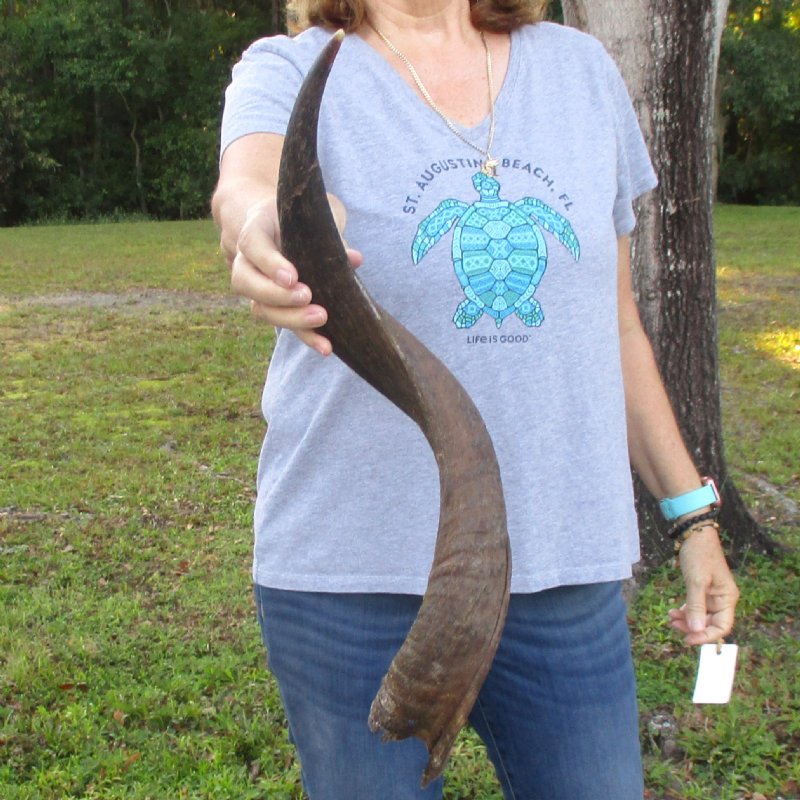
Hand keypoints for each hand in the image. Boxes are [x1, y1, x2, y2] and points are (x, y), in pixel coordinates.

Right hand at [228, 195, 362, 355]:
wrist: (282, 225)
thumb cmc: (301, 217)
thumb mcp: (317, 215)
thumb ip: (331, 236)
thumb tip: (354, 259)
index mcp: (255, 228)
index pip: (252, 244)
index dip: (269, 264)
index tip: (292, 277)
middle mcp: (247, 260)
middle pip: (246, 282)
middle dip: (277, 295)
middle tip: (307, 296)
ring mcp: (256, 286)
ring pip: (260, 308)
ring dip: (290, 319)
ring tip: (321, 318)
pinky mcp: (274, 307)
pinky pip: (283, 324)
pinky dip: (306, 337)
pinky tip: (326, 347)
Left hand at [668, 524, 739, 645]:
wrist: (695, 534)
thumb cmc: (699, 555)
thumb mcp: (696, 581)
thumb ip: (696, 606)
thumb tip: (696, 630)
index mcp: (727, 599)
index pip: (722, 627)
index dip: (706, 636)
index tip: (687, 639)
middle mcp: (722, 599)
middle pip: (710, 624)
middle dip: (692, 628)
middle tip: (673, 626)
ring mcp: (712, 595)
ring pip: (701, 617)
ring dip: (686, 621)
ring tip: (670, 618)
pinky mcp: (702, 590)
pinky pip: (695, 608)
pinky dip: (685, 612)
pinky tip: (673, 612)